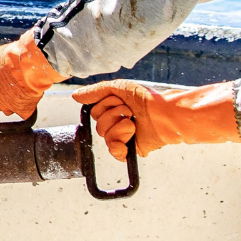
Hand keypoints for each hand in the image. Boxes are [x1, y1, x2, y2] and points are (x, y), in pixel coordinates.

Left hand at [0, 33, 65, 122]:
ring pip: (6, 108)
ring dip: (11, 99)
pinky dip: (26, 104)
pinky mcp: (22, 110)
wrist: (29, 63)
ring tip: (18, 84)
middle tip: (5, 85)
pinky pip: (23, 112)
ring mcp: (5, 106)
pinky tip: (28, 92)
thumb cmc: (10, 57)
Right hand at [72, 81, 239, 160]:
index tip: (121, 100)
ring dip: (119, 127)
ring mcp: (124, 137)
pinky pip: (114, 152)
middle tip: (130, 112)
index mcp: (113, 109)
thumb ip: (95, 92)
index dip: (105, 106)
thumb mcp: (118, 88)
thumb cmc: (147, 98)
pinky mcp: (132, 150)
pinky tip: (128, 137)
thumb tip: (75, 96)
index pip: (94, 112)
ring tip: (134, 123)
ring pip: (105, 136)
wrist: (166, 114)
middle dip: (113, 115)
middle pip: (98, 124)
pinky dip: (118, 146)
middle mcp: (117, 123)